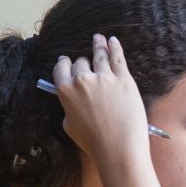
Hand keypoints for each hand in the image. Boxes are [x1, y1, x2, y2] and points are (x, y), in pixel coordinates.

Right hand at [51, 34, 149, 164]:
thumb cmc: (93, 142)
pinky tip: (112, 40)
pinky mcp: (124, 79)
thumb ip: (68, 108)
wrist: (118, 148)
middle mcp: (82, 80)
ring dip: (98, 45)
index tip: (67, 61)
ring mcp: (104, 78)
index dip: (65, 64)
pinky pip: (117, 57)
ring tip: (99, 38)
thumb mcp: (69, 126)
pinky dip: (114, 46)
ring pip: (99, 55)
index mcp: (65, 91)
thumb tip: (72, 100)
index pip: (61, 68)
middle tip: (86, 62)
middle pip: (81, 63)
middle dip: (83, 63)